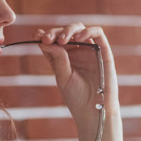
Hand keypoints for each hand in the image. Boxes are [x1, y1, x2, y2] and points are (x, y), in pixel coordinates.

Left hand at [34, 23, 118, 140]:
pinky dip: (88, 31)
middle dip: (55, 32)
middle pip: (66, 33)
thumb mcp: (63, 76)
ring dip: (69, 30)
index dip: (45, 35)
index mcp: (65, 59)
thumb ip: (57, 57)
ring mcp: (91, 51)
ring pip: (81, 29)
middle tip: (47, 39)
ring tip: (62, 40)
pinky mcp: (104, 52)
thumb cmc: (77, 98)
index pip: (54, 41)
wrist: (94, 110)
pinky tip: (77, 39)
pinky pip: (98, 33)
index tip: (36, 36)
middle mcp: (77, 52)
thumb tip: (45, 40)